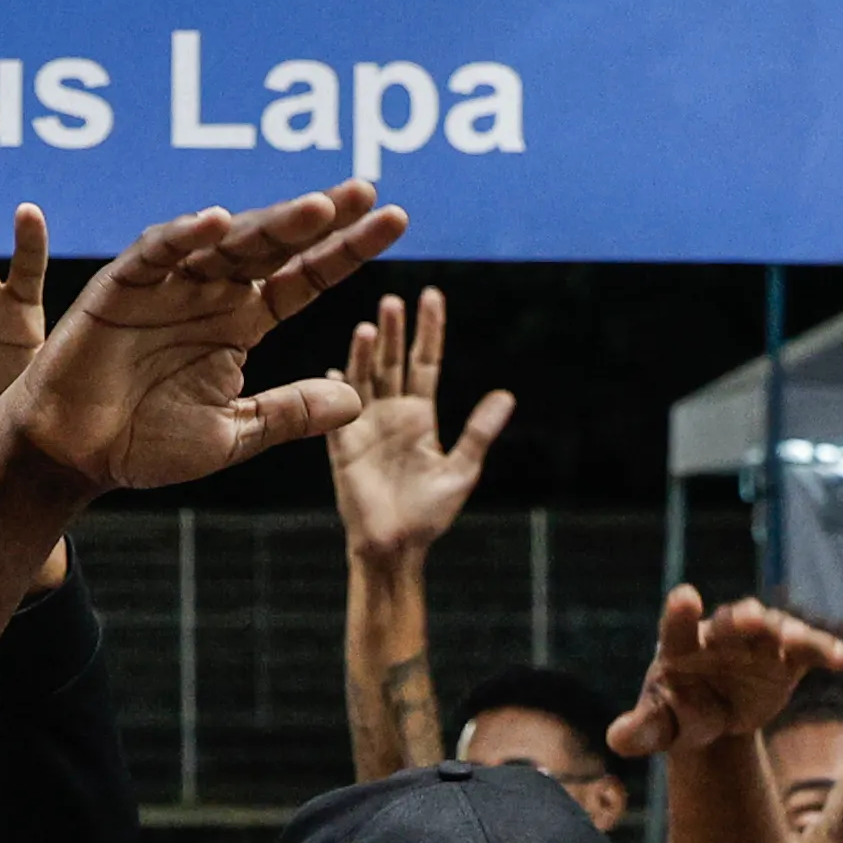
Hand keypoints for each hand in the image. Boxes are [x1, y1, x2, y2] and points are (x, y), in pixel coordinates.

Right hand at [0, 181, 401, 497]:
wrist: (74, 456)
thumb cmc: (145, 445)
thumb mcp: (233, 434)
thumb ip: (290, 413)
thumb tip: (358, 399)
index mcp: (241, 322)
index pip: (304, 278)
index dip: (347, 251)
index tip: (395, 222)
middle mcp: (211, 293)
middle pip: (274, 245)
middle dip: (319, 218)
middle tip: (367, 192)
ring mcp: (168, 284)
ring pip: (225, 241)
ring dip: (269, 223)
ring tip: (315, 209)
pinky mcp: (122, 285)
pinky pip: (156, 253)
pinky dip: (183, 236)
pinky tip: (217, 223)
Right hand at [323, 287, 507, 565]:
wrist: (396, 546)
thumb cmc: (429, 514)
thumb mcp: (462, 470)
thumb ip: (479, 431)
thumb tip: (507, 395)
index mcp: (420, 416)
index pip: (425, 362)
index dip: (428, 330)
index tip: (431, 295)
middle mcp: (391, 414)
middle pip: (391, 362)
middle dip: (392, 332)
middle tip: (392, 300)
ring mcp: (365, 427)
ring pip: (365, 380)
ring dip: (365, 354)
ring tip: (369, 326)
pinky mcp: (344, 447)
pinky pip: (339, 415)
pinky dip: (337, 392)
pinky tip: (335, 370)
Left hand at [611, 588, 842, 755]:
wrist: (715, 721)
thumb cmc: (679, 715)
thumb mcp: (660, 727)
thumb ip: (641, 731)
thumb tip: (616, 740)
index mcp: (681, 646)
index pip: (678, 627)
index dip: (681, 614)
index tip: (684, 597)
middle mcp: (722, 635)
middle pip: (732, 622)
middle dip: (741, 620)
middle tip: (747, 618)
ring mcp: (758, 643)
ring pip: (775, 629)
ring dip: (786, 632)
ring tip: (795, 641)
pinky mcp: (789, 658)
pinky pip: (810, 651)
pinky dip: (828, 651)